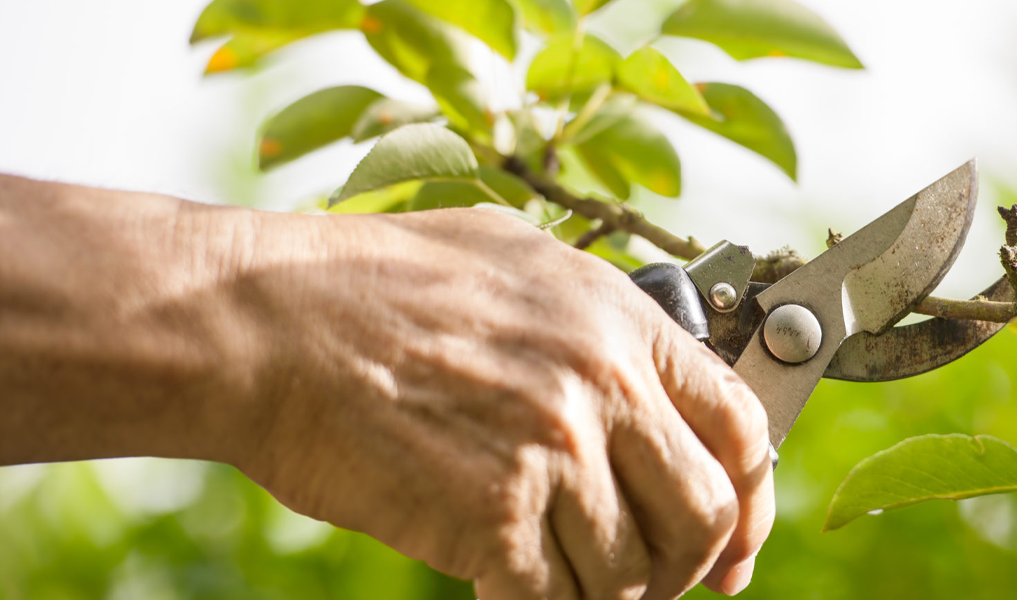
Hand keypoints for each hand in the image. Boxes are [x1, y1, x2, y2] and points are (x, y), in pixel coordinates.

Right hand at [224, 208, 774, 598]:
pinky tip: (498, 585)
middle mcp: (602, 382)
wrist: (265, 322)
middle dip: (687, 566)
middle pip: (704, 514)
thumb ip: (594, 317)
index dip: (750, 500)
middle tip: (650, 583)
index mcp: (619, 318)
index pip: (741, 425)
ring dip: (601, 593)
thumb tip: (646, 373)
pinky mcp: (491, 516)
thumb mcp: (511, 260)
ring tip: (556, 578)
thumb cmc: (368, 282)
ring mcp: (551, 450)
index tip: (734, 544)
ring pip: (629, 573)